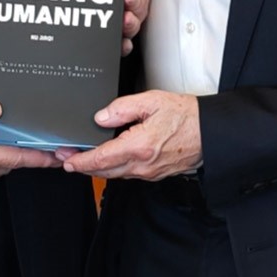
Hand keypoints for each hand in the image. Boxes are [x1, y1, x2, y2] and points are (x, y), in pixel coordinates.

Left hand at [61, 90, 200, 180]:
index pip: (101, 159)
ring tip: (83, 158)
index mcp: (139, 146)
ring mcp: (149, 172)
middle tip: (66, 159)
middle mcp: (142, 165)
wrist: (209, 132)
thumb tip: (101, 117)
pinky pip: (128, 174)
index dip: (80, 161)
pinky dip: (114, 168)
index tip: (67, 160)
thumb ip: (122, 108)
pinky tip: (109, 159)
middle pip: (104, 171)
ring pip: (115, 174)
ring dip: (97, 168)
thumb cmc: (185, 116)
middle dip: (83, 166)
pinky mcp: (155, 174)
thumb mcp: (151, 101)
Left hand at [122, 0, 154, 55]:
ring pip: (133, 26)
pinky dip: (123, 45)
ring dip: (132, 22)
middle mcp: (127, 6)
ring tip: (125, 18)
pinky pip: (121, 46)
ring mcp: (119, 23)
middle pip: (142, 6)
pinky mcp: (111, 40)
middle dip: (136, 1)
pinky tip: (121, 42)